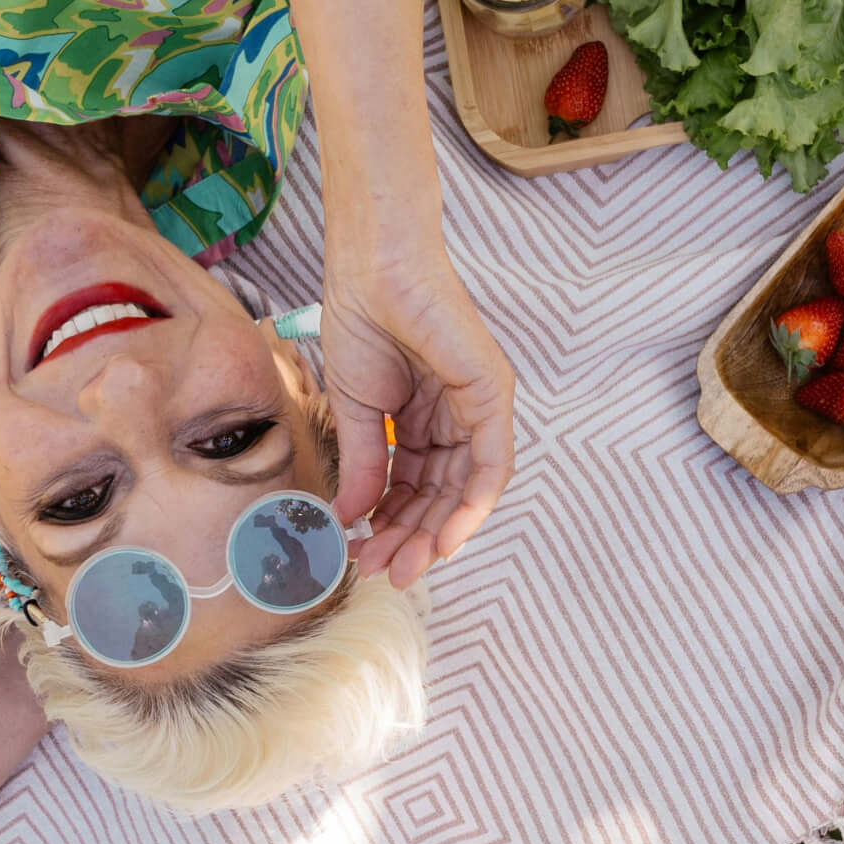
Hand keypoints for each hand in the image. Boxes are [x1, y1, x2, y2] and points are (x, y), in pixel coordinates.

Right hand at [318, 236, 514, 589]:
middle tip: (386, 571)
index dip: (391, 524)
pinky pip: (493, 463)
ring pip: (468, 489)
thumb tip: (351, 519)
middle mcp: (457, 419)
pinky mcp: (492, 395)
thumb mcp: (355, 412)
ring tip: (405, 563)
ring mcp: (478, 408)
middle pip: (442, 495)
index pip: (415, 486)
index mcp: (424, 421)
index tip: (364, 555)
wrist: (371, 272)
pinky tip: (446, 536)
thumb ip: (363, 466)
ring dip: (438, 532)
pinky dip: (472, 504)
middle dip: (413, 537)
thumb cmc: (361, 323)